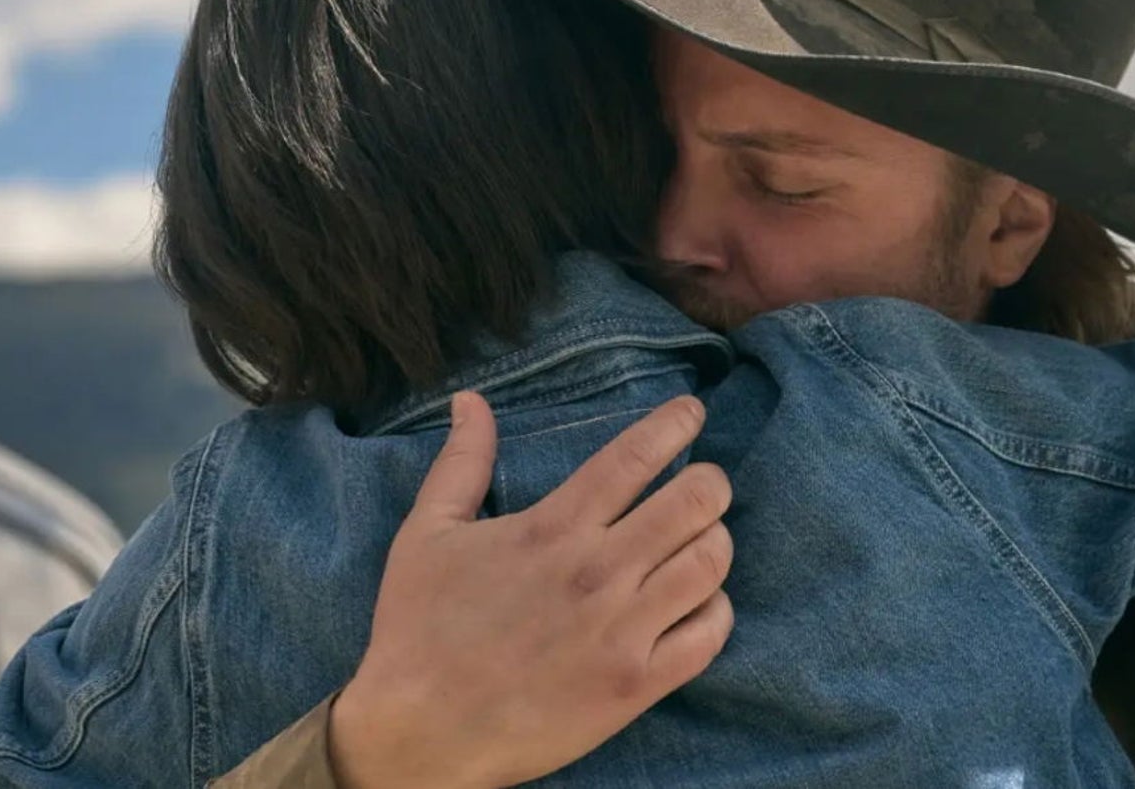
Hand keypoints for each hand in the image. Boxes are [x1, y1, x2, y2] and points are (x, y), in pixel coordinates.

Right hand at [329, 392, 733, 788]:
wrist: (418, 733)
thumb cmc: (418, 630)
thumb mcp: (426, 534)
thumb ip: (461, 463)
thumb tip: (470, 400)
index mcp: (552, 528)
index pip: (635, 457)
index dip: (675, 424)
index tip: (692, 412)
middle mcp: (596, 572)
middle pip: (694, 501)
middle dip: (710, 482)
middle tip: (703, 485)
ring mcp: (621, 631)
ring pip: (711, 561)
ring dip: (715, 541)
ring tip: (701, 540)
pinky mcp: (635, 686)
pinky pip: (709, 634)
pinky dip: (716, 609)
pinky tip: (698, 602)